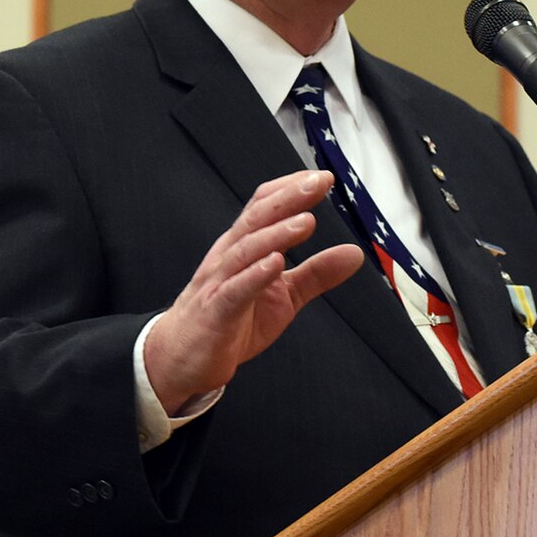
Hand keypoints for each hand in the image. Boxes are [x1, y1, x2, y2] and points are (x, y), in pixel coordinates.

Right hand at [143, 170, 364, 411]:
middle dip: (288, 198)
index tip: (322, 177)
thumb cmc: (230, 321)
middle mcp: (229, 257)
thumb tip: (354, 253)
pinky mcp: (216, 312)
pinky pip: (234, 290)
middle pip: (257, 219)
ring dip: (276, 234)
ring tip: (305, 221)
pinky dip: (255, 275)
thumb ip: (316, 273)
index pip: (264, 207)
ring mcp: (219, 283)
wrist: (182, 359)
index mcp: (245, 248)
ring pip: (246, 250)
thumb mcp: (284, 296)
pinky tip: (275, 264)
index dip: (291, 189)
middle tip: (318, 182)